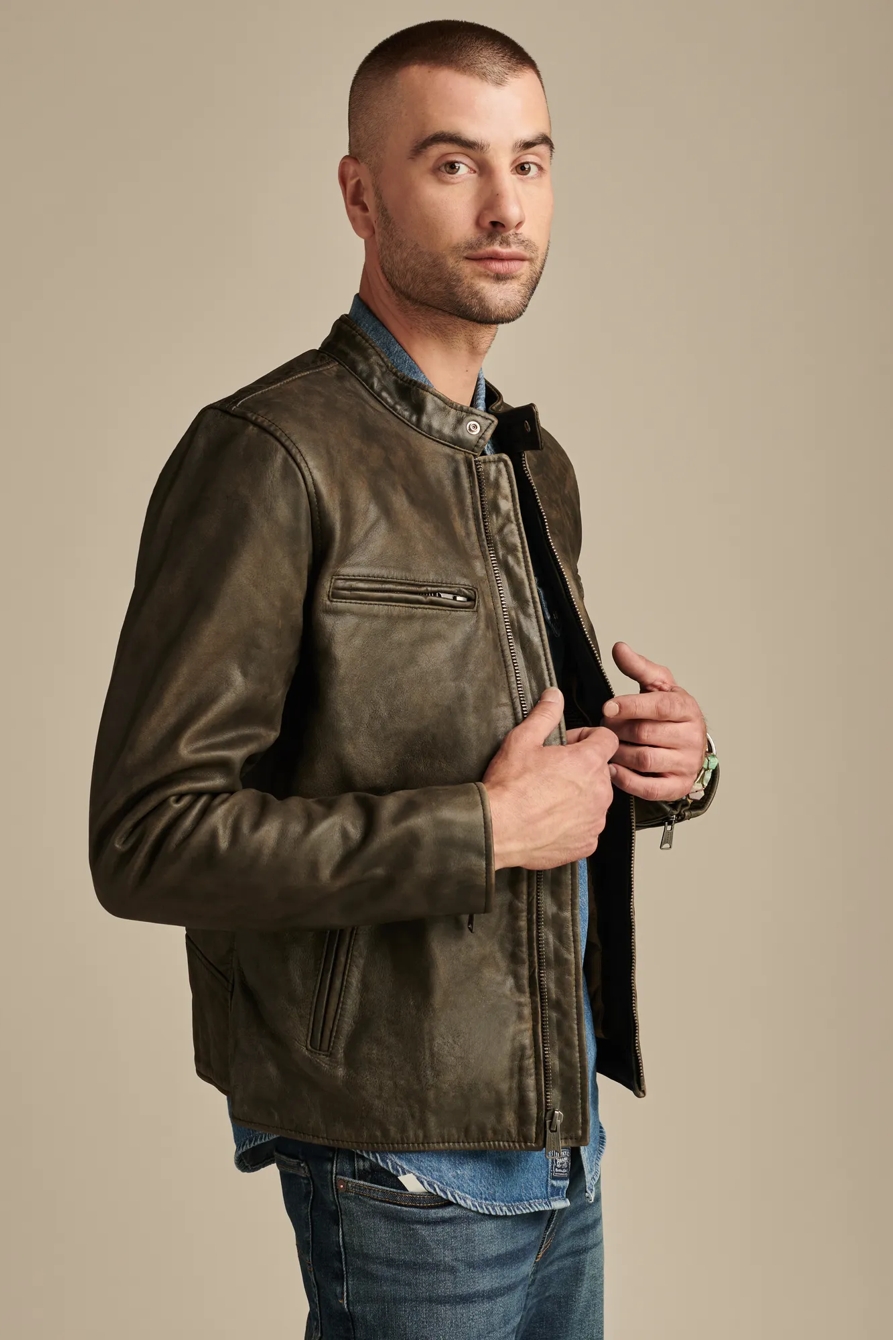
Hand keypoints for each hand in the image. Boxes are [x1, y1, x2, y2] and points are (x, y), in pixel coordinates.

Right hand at [482, 688, 618, 869]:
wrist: (497, 829)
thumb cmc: (509, 786)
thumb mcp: (522, 740)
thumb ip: (545, 714)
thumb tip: (554, 696)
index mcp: (587, 762)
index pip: (607, 739)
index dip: (588, 738)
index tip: (569, 745)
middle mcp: (599, 791)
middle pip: (601, 770)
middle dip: (582, 767)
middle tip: (552, 771)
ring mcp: (595, 820)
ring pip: (596, 799)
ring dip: (580, 796)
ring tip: (548, 797)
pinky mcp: (587, 843)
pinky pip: (587, 827)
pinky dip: (574, 823)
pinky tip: (550, 819)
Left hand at [587, 642, 706, 801]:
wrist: (690, 745)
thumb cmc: (671, 715)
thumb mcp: (658, 686)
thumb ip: (639, 668)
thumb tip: (619, 648)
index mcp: (686, 709)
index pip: (659, 706)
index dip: (631, 706)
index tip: (607, 707)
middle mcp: (691, 737)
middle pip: (645, 734)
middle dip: (618, 730)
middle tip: (604, 726)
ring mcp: (686, 764)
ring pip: (644, 760)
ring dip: (618, 753)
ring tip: (608, 745)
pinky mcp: (677, 786)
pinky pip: (648, 788)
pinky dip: (626, 779)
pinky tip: (613, 768)